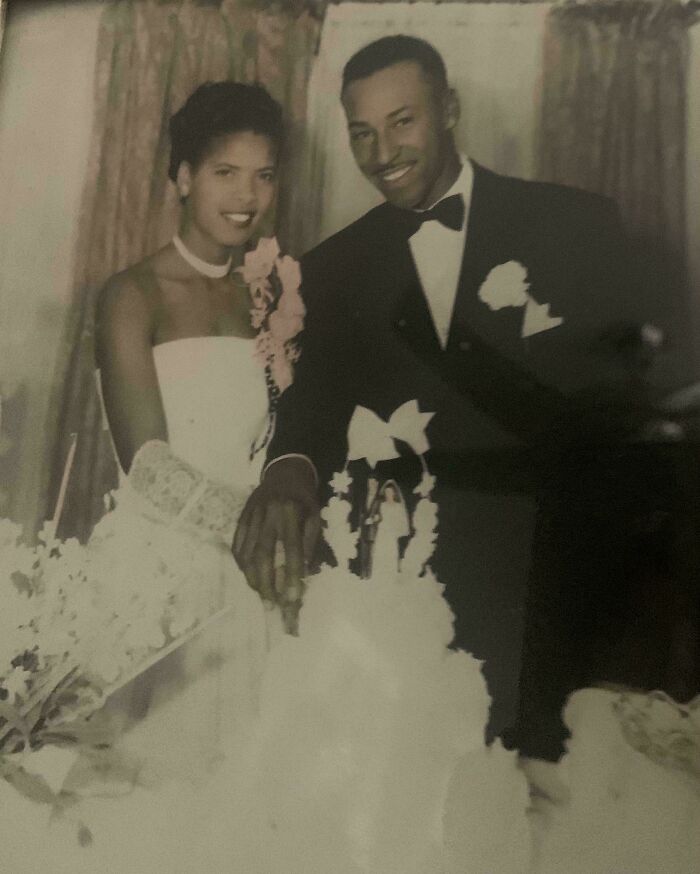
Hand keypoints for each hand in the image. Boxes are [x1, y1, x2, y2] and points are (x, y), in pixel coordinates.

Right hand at [233, 457, 320, 631]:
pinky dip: (241, 564)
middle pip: (262, 555)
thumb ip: (309, 543)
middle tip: (272, 604)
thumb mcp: (316, 516)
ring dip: (252, 578)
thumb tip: (304, 573)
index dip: (292, 575)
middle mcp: (268, 514)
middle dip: (266, 583)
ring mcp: (251, 516)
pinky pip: (237, 545)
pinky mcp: (240, 518)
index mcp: (290, 512)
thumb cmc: (304, 498)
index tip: (293, 599)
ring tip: (261, 595)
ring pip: (246, 553)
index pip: (291, 549)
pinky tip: (249, 576)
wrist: (284, 472)